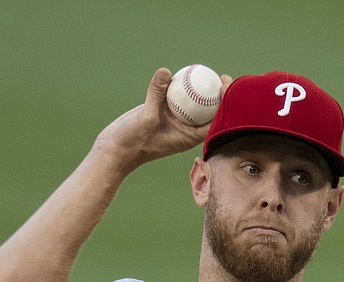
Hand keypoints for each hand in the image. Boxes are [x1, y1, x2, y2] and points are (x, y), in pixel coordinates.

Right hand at [92, 67, 232, 173]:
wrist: (116, 149)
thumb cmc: (133, 141)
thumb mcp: (146, 117)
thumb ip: (156, 94)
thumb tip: (166, 71)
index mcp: (190, 136)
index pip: (214, 120)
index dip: (224, 104)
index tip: (227, 88)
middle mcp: (186, 129)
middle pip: (207, 111)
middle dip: (218, 96)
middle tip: (222, 77)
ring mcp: (176, 121)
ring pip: (192, 105)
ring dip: (200, 91)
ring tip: (207, 72)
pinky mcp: (164, 114)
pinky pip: (176, 99)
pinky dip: (181, 88)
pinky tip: (183, 73)